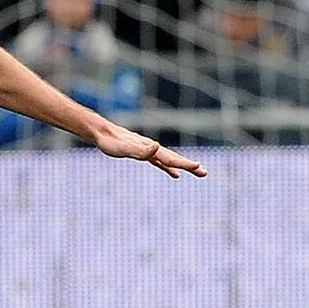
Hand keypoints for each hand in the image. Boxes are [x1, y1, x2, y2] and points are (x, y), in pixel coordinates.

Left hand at [93, 121, 207, 178]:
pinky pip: (160, 162)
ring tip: (197, 171)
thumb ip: (142, 149)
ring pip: (170, 160)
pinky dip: (169, 168)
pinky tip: (174, 174)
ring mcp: (149, 151)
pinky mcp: (143, 154)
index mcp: (151, 149)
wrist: (103, 133)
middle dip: (190, 166)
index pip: (171, 158)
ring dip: (183, 166)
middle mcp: (153, 149)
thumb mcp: (125, 148)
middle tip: (205, 173)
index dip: (185, 164)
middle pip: (175, 159)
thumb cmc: (112, 143)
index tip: (199, 167)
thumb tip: (157, 147)